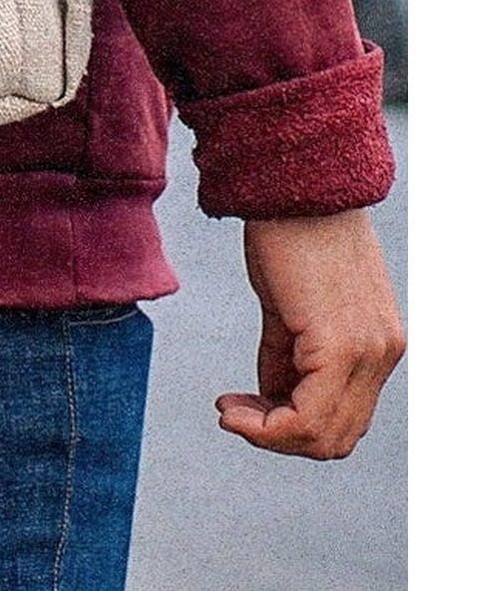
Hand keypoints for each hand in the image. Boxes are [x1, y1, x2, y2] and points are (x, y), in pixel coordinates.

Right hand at [217, 211, 403, 458]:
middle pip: (336, 436)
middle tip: (234, 412)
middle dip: (278, 436)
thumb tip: (271, 394)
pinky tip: (235, 406)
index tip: (241, 405)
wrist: (292, 176)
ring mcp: (369, 351)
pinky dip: (268, 424)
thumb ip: (288, 352)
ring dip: (270, 433)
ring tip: (231, 410)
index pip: (342, 417)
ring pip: (324, 435)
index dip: (289, 425)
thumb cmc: (289, 225)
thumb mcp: (289, 301)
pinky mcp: (342, 345)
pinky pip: (309, 415)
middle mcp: (382, 352)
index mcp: (377, 341)